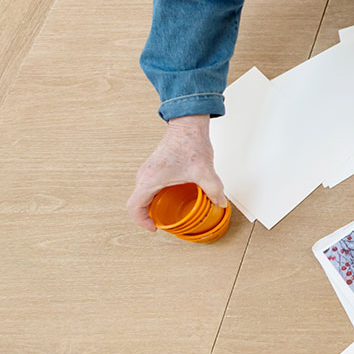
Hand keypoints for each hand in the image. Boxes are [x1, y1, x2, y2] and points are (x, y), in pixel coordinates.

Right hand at [126, 115, 223, 230]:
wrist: (187, 125)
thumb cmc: (189, 143)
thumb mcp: (205, 172)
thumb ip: (214, 190)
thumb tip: (220, 203)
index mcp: (150, 180)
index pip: (134, 207)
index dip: (141, 221)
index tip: (154, 227)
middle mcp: (144, 176)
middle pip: (138, 202)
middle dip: (148, 215)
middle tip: (164, 222)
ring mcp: (147, 170)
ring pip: (143, 194)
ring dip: (152, 205)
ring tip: (168, 211)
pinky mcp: (154, 167)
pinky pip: (149, 186)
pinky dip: (156, 195)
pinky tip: (172, 196)